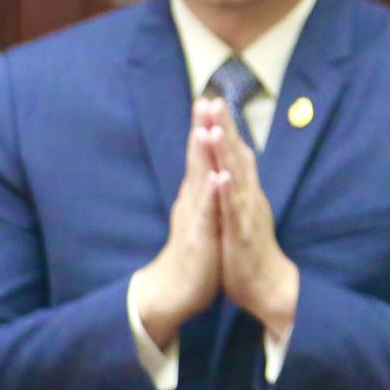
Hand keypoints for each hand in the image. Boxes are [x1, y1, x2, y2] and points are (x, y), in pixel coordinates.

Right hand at [135, 100, 225, 346]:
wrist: (173, 291)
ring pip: (199, 182)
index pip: (200, 155)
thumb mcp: (201, 216)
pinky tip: (216, 179)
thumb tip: (209, 168)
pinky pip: (206, 215)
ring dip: (202, 155)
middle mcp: (192, 201)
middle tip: (205, 98)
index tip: (211, 98)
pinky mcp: (199, 239)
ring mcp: (194, 218)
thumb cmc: (193, 253)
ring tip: (206, 128)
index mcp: (196, 195)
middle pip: (197, 160)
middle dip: (201, 128)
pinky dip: (211, 196)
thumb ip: (203, 192)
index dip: (205, 127)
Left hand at [211, 111, 298, 334]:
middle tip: (214, 99)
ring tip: (215, 128)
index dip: (224, 125)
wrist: (268, 286)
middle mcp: (249, 196)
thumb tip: (242, 152)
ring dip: (227, 153)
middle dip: (225, 127)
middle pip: (237, 155)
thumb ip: (243, 180)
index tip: (211, 99)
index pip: (234, 151)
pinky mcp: (243, 234)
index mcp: (245, 190)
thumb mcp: (245, 208)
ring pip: (236, 178)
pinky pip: (235, 211)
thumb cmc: (251, 247)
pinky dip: (229, 193)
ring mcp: (247, 213)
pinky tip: (222, 176)